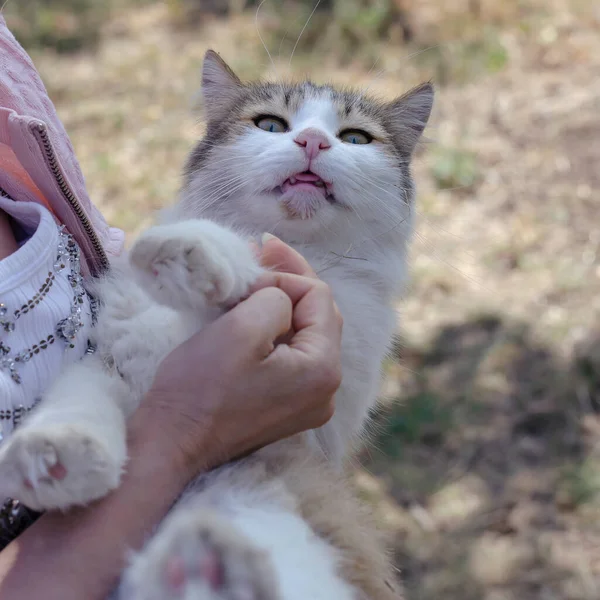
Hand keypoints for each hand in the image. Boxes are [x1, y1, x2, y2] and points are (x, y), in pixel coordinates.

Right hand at [132, 234, 342, 482]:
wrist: (172, 444)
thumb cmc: (200, 388)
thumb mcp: (241, 328)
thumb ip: (275, 297)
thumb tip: (280, 295)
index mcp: (323, 368)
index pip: (318, 297)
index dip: (285, 275)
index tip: (249, 270)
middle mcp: (327, 389)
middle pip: (318, 315)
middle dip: (288, 281)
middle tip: (261, 250)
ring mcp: (310, 401)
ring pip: (304, 334)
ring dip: (281, 303)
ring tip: (254, 278)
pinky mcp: (289, 406)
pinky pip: (291, 356)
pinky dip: (274, 330)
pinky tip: (254, 312)